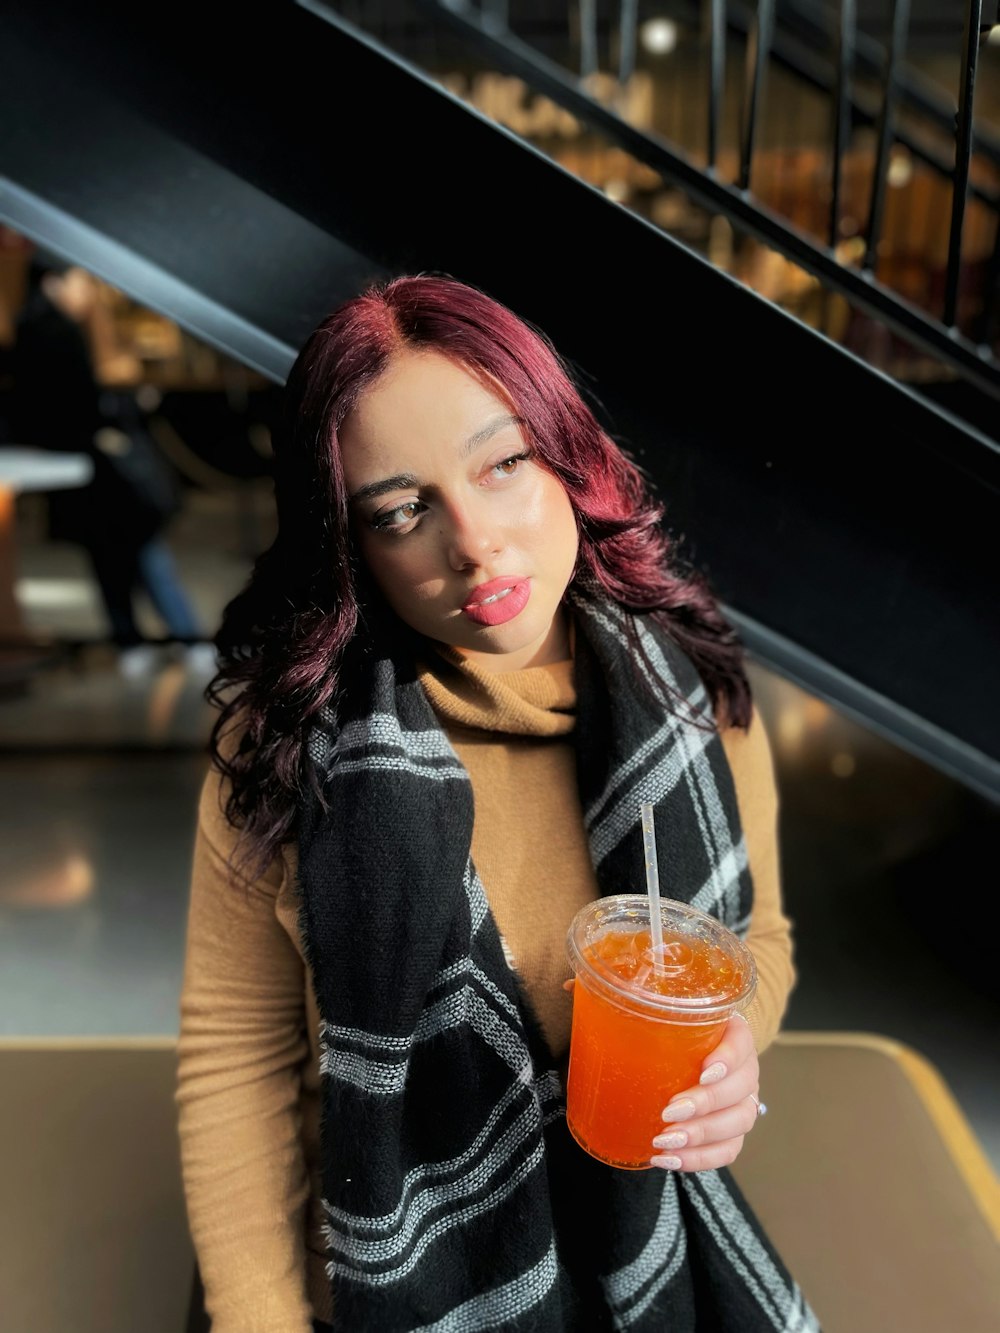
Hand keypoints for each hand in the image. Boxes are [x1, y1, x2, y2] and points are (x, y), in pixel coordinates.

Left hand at [649, 1014, 759, 1172]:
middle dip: (706, 1103)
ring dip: (702, 1135)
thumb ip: (643, 1014)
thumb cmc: (663, 1038)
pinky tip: (669, 1158)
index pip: (742, 1041)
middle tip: (670, 1111)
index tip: (703, 1071)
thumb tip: (607, 1013)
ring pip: (739, 1121)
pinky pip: (728, 1150)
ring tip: (666, 1140)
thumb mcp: (656, 1020)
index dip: (728, 1058)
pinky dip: (699, 1159)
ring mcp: (742, 1102)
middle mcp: (743, 1068)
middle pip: (741, 1087)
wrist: (671, 1065)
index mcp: (730, 1034)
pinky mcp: (733, 1132)